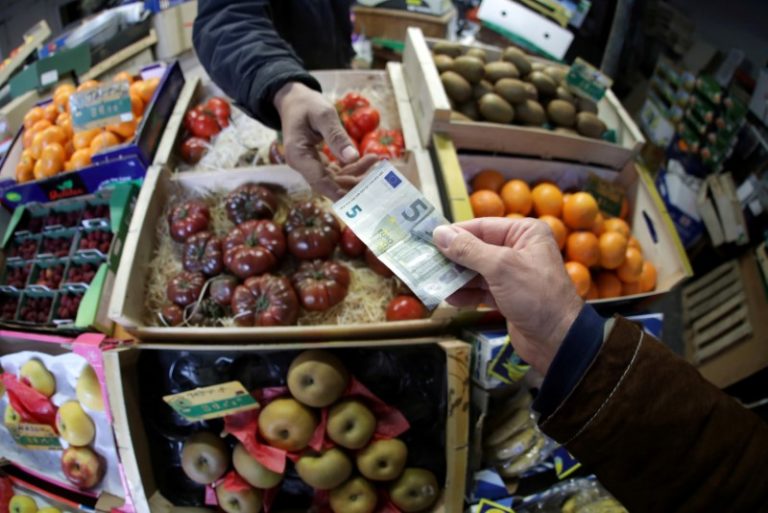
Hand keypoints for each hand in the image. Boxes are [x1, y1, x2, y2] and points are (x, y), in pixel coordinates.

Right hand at [275, 82, 366, 198]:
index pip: (318, 181)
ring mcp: (310, 165)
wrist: (295, 100)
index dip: (338, 192)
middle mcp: (303, 165)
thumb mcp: (323, 115)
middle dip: (354, 182)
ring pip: (336, 178)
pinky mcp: (319, 162)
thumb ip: (337, 136)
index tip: (357, 200)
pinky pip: (337, 170)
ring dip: (357, 173)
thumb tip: (353, 157)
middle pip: (330, 183)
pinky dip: (353, 166)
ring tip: (376, 160)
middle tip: (377, 176)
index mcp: (298, 155)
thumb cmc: (307, 104)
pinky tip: (370, 159)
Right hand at [433, 218, 582, 373]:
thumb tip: (439, 233)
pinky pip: (480, 290)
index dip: (455, 233)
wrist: (558, 340)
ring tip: (433, 281)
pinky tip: (449, 298)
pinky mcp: (507, 297)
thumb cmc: (537, 296)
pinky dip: (465, 294)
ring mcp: (513, 275)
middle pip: (476, 249)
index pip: (482, 226)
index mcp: (524, 233)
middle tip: (426, 263)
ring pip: (476, 271)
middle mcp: (519, 250)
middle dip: (453, 258)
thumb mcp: (500, 267)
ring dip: (456, 278)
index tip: (428, 238)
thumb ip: (468, 250)